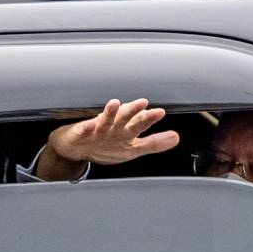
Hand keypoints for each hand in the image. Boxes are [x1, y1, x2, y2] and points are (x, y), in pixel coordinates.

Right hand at [35, 99, 179, 180]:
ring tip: (115, 104)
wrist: (76, 148)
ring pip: (104, 120)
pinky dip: (86, 128)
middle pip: (124, 118)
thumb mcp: (132, 148)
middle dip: (133, 111)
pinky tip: (90, 125)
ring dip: (110, 113)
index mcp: (126, 131)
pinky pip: (83, 131)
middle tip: (143, 103)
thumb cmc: (105, 145)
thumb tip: (176, 138)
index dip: (149, 118)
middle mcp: (113, 127)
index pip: (140, 123)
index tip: (160, 112)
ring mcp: (96, 130)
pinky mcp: (80, 134)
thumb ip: (153, 143)